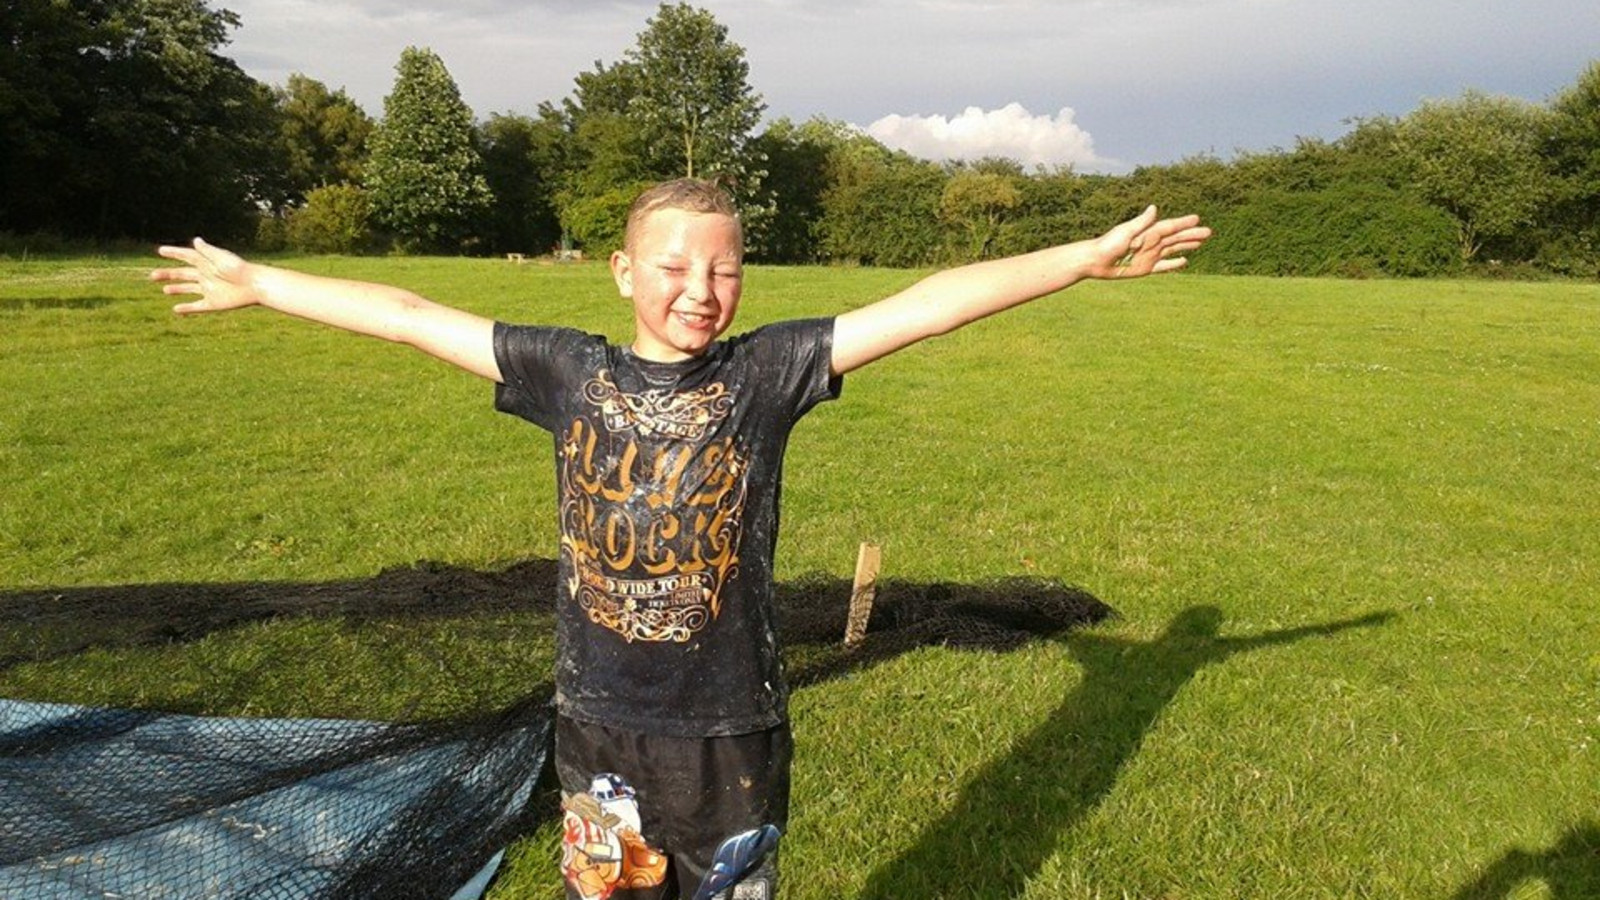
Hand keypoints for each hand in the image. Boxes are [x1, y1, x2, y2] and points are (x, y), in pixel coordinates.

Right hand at [150, 238, 260, 313]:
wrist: (255, 286)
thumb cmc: (239, 269)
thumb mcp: (221, 258)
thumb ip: (207, 251)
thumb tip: (196, 240)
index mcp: (207, 263)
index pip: (187, 256)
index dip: (174, 253)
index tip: (160, 251)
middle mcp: (206, 276)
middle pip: (183, 274)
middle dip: (168, 274)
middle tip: (152, 275)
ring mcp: (209, 290)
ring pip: (189, 289)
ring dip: (177, 289)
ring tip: (165, 290)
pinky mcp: (214, 303)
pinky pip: (198, 307)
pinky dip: (187, 309)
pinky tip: (176, 310)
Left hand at [1086, 206, 1210, 278]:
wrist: (1095, 261)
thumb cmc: (1108, 244)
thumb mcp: (1125, 232)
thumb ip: (1141, 222)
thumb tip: (1154, 208)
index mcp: (1147, 232)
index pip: (1170, 227)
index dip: (1183, 223)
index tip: (1197, 219)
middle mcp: (1151, 243)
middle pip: (1176, 238)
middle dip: (1191, 235)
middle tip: (1208, 232)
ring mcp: (1149, 255)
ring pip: (1173, 250)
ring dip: (1186, 246)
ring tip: (1201, 243)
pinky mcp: (1145, 268)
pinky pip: (1163, 266)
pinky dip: (1174, 264)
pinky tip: (1185, 261)